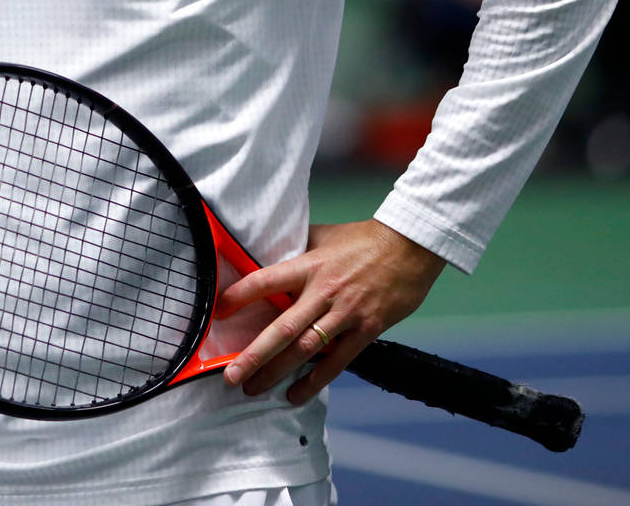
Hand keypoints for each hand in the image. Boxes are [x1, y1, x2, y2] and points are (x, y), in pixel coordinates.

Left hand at [217, 219, 445, 405]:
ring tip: (254, 389)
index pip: (266, 281)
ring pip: (306, 349)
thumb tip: (270, 251)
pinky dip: (315, 381)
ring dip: (278, 372)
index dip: (240, 296)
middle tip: (232, 375)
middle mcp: (323, 291)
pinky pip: (337, 362)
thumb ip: (298, 247)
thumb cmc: (364, 239)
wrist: (410, 247)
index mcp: (309, 265)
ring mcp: (345, 313)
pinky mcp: (367, 330)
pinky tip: (296, 394)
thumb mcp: (324, 235)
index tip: (220, 312)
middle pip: (283, 327)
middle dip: (254, 354)